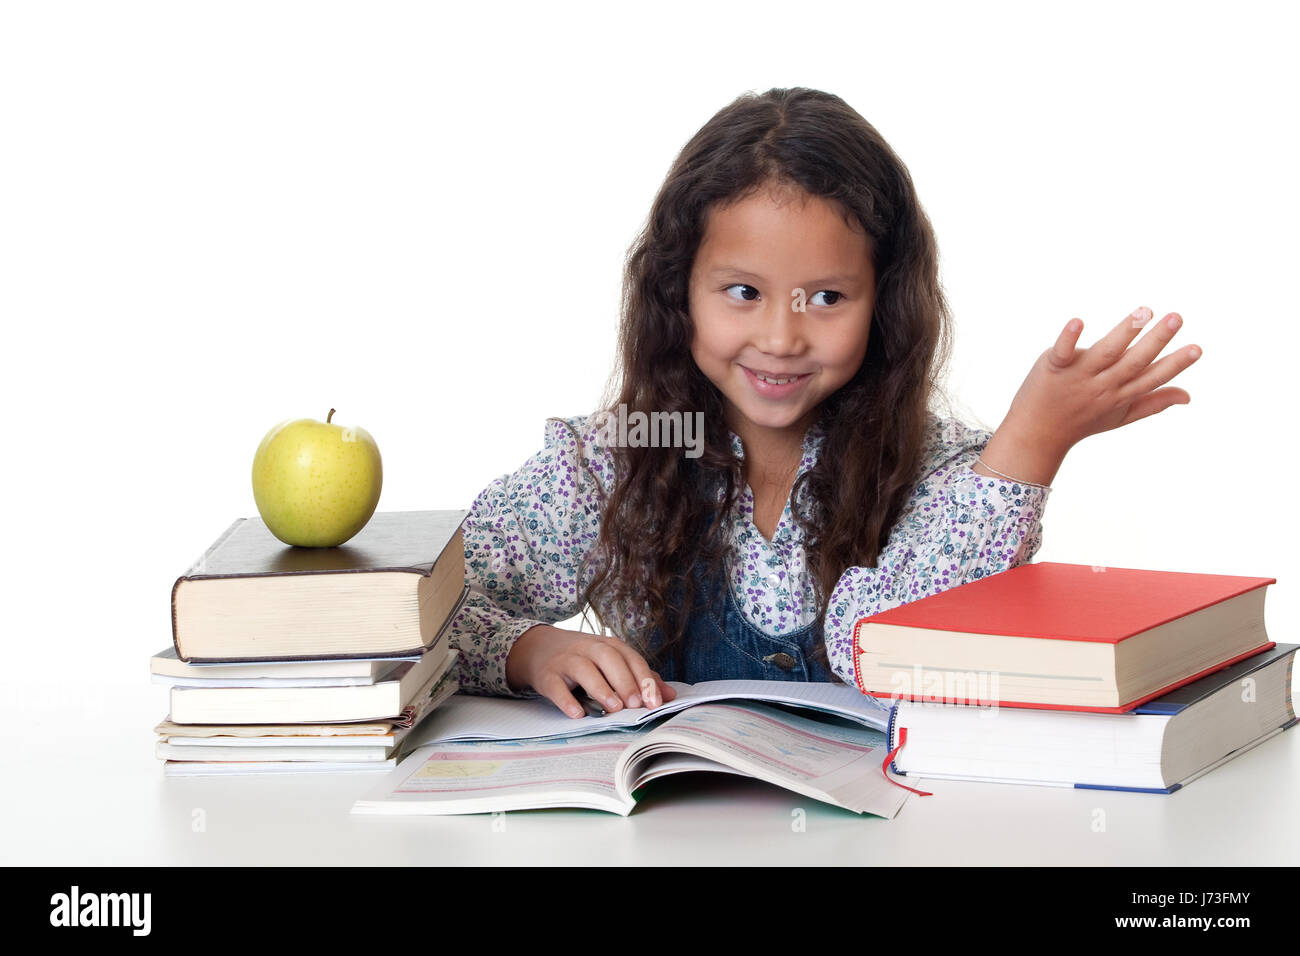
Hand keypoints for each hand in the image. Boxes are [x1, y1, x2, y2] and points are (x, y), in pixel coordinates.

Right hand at [505, 624, 677, 718]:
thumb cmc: (583, 659)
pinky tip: (578, 714)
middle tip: (636, 705)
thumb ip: (639, 678)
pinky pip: (556, 687)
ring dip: (600, 688)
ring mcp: (566, 660)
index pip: (630, 658)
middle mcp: (588, 648)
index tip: (654, 701)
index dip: (644, 679)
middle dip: (625, 681)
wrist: (539, 648)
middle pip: (609, 658)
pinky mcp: (547, 675)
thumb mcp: (611, 662)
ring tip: (613, 708)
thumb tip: (670, 695)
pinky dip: (566, 700)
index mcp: (608, 645)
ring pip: (584, 669)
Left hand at [1000, 306, 1200, 456]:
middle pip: (1133, 361)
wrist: (1035, 434)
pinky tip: (1077, 321)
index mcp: (1121, 394)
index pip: (1152, 377)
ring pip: (1105, 353)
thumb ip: (1153, 402)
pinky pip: (1062, 351)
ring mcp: (1078, 376)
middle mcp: (1103, 385)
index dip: (1175, 364)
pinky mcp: (1053, 367)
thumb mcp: (1120, 415)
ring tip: (1144, 311)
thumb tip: (1188, 396)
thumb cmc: (1081, 421)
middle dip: (1156, 340)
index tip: (1197, 348)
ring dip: (1124, 332)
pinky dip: (1068, 337)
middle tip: (1177, 317)